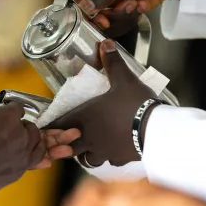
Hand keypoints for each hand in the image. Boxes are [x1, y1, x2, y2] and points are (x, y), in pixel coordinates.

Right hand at [0, 102, 80, 194]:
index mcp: (6, 118)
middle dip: (24, 126)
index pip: (18, 108)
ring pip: (39, 142)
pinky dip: (39, 156)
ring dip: (36, 141)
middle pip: (32, 126)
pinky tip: (43, 157)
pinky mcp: (21, 169)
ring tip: (35, 141)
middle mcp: (20, 133)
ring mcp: (23, 153)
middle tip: (15, 130)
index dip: (13, 111)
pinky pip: (37, 159)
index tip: (8, 113)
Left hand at [46, 39, 155, 166]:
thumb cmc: (135, 103)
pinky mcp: (118, 159)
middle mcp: (89, 137)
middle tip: (71, 136)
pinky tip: (114, 151)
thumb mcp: (124, 79)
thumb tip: (105, 43)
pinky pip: (108, 162)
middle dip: (68, 143)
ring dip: (86, 153)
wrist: (156, 130)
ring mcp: (103, 151)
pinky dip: (108, 158)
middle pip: (68, 146)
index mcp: (84, 118)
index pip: (59, 125)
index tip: (49, 126)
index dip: (52, 126)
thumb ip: (112, 62)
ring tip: (92, 146)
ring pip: (86, 158)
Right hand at [72, 0, 183, 30]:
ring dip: (118, 13)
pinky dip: (127, 14)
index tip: (90, 16)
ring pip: (105, 17)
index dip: (82, 7)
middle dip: (101, 15)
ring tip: (130, 2)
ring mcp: (112, 0)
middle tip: (106, 20)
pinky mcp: (122, 9)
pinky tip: (136, 4)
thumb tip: (86, 7)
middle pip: (90, 10)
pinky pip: (118, 20)